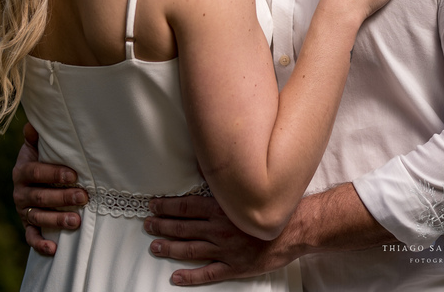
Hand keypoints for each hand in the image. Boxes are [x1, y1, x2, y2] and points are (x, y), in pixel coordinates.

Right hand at [13, 122, 87, 255]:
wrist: (34, 179)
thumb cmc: (44, 159)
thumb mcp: (39, 147)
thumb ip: (36, 137)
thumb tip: (33, 124)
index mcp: (22, 171)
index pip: (35, 172)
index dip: (53, 174)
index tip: (74, 175)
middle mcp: (20, 192)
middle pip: (39, 196)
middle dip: (62, 198)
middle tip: (83, 197)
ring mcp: (23, 211)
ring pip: (38, 217)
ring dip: (57, 220)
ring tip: (76, 221)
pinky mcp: (27, 226)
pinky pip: (30, 237)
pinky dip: (40, 244)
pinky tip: (54, 249)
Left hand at [145, 195, 296, 284]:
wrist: (296, 230)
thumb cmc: (275, 208)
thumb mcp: (250, 189)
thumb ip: (227, 181)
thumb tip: (207, 166)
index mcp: (222, 209)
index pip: (186, 207)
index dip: (167, 207)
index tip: (153, 206)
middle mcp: (219, 229)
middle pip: (183, 227)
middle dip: (162, 226)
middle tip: (147, 225)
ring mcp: (225, 250)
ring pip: (190, 249)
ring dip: (170, 248)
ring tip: (155, 246)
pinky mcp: (234, 267)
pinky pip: (207, 273)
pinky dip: (190, 277)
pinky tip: (177, 277)